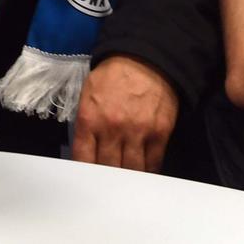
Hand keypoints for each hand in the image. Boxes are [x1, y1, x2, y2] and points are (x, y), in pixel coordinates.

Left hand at [70, 55, 177, 171]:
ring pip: (132, 171)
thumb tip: (86, 151)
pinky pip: (153, 163)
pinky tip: (143, 171)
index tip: (87, 180)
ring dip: (128, 179)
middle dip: (107, 180)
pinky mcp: (159, 133)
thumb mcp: (88, 95)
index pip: (83, 159)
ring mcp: (137, 132)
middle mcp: (112, 128)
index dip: (85, 174)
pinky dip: (148, 171)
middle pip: (108, 169)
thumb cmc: (112, 77)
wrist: (145, 60)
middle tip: (108, 184)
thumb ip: (86, 123)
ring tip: (126, 182)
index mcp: (90, 118)